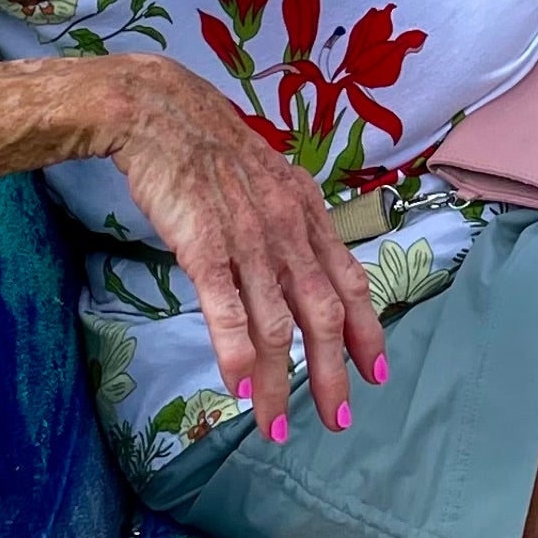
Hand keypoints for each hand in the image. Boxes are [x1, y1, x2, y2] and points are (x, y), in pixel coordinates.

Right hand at [102, 55, 384, 442]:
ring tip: (277, 426)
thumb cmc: (209, 148)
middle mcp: (288, 229)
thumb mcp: (270, 181)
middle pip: (322, 313)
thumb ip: (290, 224)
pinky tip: (241, 388)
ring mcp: (248, 238)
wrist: (159, 110)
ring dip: (281, 381)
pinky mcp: (204, 244)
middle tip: (339, 418)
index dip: (367, 329)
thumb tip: (301, 266)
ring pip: (275, 322)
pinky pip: (226, 306)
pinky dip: (236, 351)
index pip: (350, 281)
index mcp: (308, 213)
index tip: (378, 371)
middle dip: (332, 371)